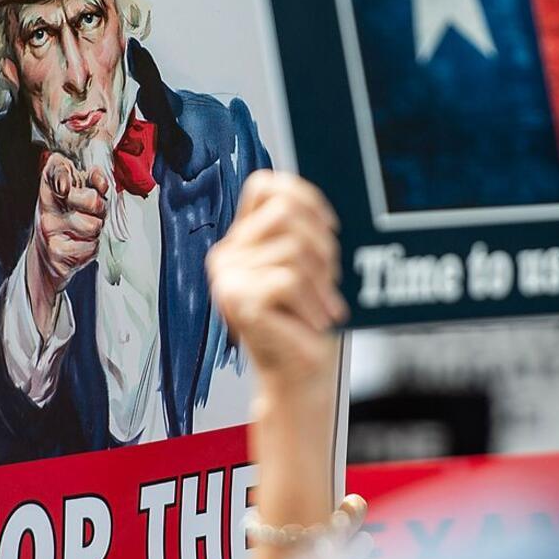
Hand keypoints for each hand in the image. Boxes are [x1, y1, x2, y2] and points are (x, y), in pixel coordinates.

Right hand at [26, 153, 109, 330]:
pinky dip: (91, 247)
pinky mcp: (57, 251)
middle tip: (93, 211)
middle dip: (100, 207)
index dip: (63, 177)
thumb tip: (100, 180)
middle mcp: (46, 205)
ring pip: (94, 226)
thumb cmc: (67, 219)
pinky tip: (79, 244)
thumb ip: (92, 180)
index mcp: (51, 185)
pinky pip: (91, 246)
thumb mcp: (76, 193)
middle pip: (91, 200)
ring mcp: (50, 229)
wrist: (47, 256)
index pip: (56, 172)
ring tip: (85, 229)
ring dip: (96, 229)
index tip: (65, 187)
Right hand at [207, 171, 345, 385]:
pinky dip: (312, 302)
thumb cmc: (305, 322)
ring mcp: (229, 276)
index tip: (329, 227)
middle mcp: (228, 254)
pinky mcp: (238, 299)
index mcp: (242, 240)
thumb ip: (301, 232)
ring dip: (321, 280)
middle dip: (321, 243)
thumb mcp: (307, 267)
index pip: (265, 185)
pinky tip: (315, 321)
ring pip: (292, 247)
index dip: (304, 195)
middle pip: (284, 211)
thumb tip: (312, 204)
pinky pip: (289, 279)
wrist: (298, 373)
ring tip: (323, 305)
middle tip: (330, 277)